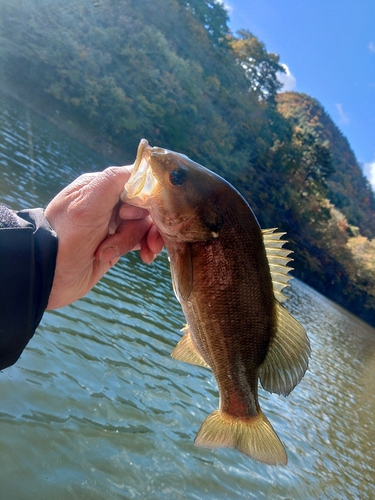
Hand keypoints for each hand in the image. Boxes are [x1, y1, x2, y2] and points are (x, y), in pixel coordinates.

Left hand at [44, 166, 163, 308]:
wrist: (50, 277)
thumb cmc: (65, 238)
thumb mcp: (87, 206)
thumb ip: (111, 182)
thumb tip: (140, 166)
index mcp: (101, 187)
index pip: (137, 182)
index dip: (143, 199)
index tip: (127, 217)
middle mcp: (109, 203)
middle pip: (145, 206)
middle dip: (146, 225)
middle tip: (144, 241)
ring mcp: (114, 224)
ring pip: (145, 225)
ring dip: (142, 240)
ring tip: (137, 254)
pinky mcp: (118, 243)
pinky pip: (142, 240)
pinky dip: (147, 248)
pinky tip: (146, 257)